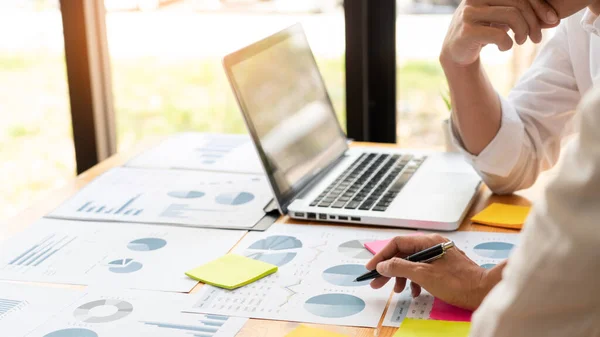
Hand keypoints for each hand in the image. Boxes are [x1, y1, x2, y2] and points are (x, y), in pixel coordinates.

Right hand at [366, 234, 501, 310]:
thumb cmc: (458, 283)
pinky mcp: (443, 265)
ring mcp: (438, 254)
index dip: (381, 256)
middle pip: (403, 253)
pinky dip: (414, 279)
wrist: (484, 292)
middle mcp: (432, 244)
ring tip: (397, 290)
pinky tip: (414, 291)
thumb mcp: (424, 275)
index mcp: (428, 241)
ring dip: (401, 276)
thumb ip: (400, 267)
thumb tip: (382, 265)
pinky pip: (422, 269)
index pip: (397, 243)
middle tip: (376, 283)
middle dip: (389, 269)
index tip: (371, 268)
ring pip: (412, 262)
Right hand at [440, 0, 559, 66]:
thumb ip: (524, 16)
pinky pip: (499, 35)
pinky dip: (507, 44)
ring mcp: (469, 13)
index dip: (540, 5)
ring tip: (520, 42)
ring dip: (522, 33)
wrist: (456, 51)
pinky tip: (503, 47)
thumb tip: (554, 20)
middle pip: (518, 3)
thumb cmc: (484, 31)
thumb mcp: (503, 19)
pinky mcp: (467, 31)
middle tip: (536, 38)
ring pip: (511, 17)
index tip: (552, 20)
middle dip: (533, 22)